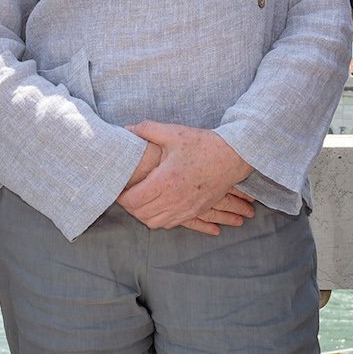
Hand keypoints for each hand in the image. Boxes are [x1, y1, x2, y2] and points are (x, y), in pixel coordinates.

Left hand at [116, 121, 251, 230]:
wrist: (233, 156)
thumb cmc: (202, 144)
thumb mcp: (174, 133)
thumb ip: (147, 130)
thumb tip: (128, 129)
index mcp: (165, 181)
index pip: (133, 200)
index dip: (121, 196)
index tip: (120, 188)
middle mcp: (174, 199)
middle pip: (141, 214)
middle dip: (130, 206)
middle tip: (128, 193)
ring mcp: (186, 208)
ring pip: (155, 222)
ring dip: (144, 214)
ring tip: (141, 200)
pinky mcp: (195, 211)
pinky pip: (170, 224)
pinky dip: (159, 219)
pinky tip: (158, 207)